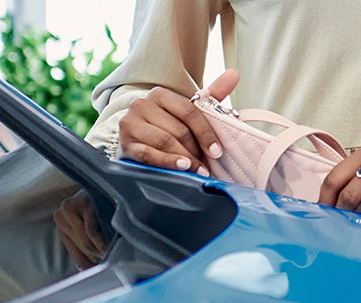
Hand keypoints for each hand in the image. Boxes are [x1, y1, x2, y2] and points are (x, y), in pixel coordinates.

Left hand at [54, 189, 106, 269]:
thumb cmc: (103, 206)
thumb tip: (84, 271)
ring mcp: (69, 208)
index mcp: (61, 222)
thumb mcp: (91, 227)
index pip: (75, 251)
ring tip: (113, 253)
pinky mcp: (80, 204)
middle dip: (98, 256)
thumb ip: (86, 246)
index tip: (101, 271)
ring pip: (85, 241)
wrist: (110, 181)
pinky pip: (90, 232)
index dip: (89, 264)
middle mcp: (61, 214)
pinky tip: (110, 245)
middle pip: (82, 246)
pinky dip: (101, 241)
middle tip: (112, 260)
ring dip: (100, 250)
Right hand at [116, 69, 239, 172]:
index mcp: (160, 94)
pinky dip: (168, 162)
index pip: (189, 111)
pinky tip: (182, 168)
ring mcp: (131, 124)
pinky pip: (149, 154)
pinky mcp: (125, 143)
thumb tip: (234, 74)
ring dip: (186, 159)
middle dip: (196, 150)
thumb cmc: (168, 125)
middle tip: (208, 166)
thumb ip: (212, 94)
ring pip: (165, 142)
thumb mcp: (188, 111)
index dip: (206, 133)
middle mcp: (142, 105)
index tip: (217, 151)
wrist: (137, 139)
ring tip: (199, 170)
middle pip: (178, 129)